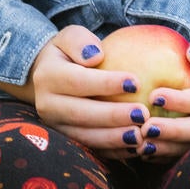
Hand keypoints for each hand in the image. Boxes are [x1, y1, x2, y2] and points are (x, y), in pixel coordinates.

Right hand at [27, 26, 163, 154]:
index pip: (78, 81)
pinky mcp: (66, 140)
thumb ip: (80, 41)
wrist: (47, 77)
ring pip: (85, 136)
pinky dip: (113, 152)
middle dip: (113, 116)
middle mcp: (47, 104)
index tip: (136, 83)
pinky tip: (135, 148)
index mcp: (48, 76)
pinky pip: (90, 149)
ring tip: (140, 135)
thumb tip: (95, 56)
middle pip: (81, 113)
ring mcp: (55, 126)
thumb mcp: (70, 36)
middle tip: (142, 114)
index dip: (106, 84)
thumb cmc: (69, 53)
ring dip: (113, 139)